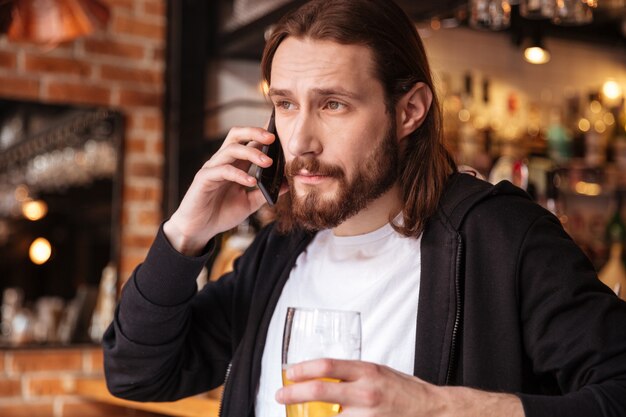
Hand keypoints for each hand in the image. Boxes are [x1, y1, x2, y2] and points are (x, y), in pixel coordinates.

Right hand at [164, 126, 280, 255]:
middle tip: (273, 137)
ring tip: (268, 162)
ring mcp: (212, 168)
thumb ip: (264, 192)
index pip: (248, 142)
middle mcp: (223, 162)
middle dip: (254, 132)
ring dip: (251, 153)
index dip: (262, 134)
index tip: (280, 131)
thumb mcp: (249, 203)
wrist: (199, 229)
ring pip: (231, 149)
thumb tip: (286, 184)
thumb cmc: (221, 213)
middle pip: (236, 135)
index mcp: (234, 164)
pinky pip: (223, 171)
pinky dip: (239, 174)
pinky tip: (252, 181)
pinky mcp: (204, 179)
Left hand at [276, 359, 523, 416]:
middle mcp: (365, 392)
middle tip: (280, 395)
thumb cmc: (402, 389)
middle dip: (294, 394)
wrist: (430, 409)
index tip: (288, 373)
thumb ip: (350, 373)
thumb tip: (321, 375)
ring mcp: (366, 414)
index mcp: (367, 371)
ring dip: (307, 415)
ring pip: (326, 416)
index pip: (327, 366)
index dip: (303, 369)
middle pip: (320, 390)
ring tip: (297, 413)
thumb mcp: (376, 371)